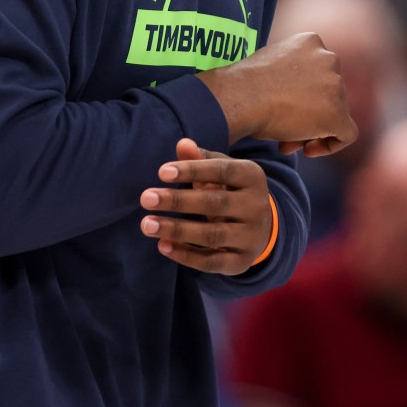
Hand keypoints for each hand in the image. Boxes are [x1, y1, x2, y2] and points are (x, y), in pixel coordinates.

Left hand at [139, 138, 272, 274]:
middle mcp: (256, 207)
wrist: (260, 227)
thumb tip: (183, 144)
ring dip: (177, 230)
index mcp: (253, 176)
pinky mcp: (242, 262)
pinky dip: (186, 255)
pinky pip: (212, 262)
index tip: (161, 172)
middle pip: (214, 203)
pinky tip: (162, 245)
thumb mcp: (220, 169)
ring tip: (147, 224)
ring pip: (212, 235)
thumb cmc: (230, 189)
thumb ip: (200, 157)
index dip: (192, 170)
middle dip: (177, 201)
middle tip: (145, 198)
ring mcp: (251, 237)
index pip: (222, 170)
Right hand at [199, 32, 357, 156]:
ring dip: (312, 129)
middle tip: (283, 129)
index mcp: (311, 41)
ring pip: (334, 113)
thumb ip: (292, 72)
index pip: (318, 70)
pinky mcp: (338, 114)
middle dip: (307, 113)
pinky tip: (308, 150)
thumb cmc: (245, 84)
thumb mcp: (271, 64)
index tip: (285, 105)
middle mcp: (329, 58)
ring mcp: (336, 86)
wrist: (241, 97)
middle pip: (328, 93)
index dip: (304, 92)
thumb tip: (298, 95)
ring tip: (286, 142)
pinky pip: (347, 134)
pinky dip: (331, 144)